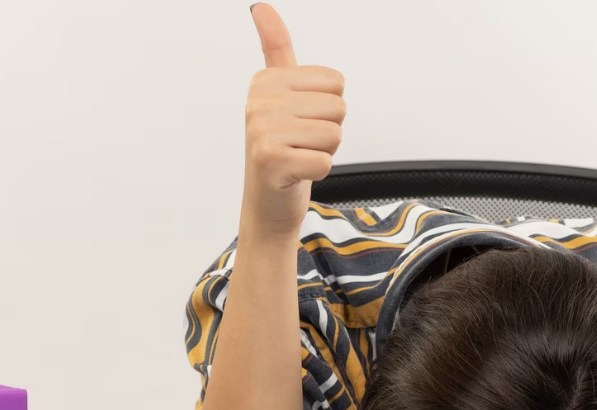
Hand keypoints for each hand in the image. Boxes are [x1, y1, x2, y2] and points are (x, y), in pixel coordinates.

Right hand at [241, 3, 345, 241]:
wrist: (268, 203)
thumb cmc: (283, 148)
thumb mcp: (281, 96)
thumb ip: (276, 49)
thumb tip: (261, 5)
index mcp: (265, 81)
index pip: (336, 82)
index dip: (329, 108)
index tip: (302, 123)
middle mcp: (258, 102)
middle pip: (337, 107)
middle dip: (329, 131)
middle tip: (302, 145)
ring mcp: (261, 131)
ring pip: (334, 134)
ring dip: (324, 153)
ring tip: (299, 157)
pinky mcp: (271, 162)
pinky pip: (325, 161)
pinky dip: (318, 173)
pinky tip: (296, 174)